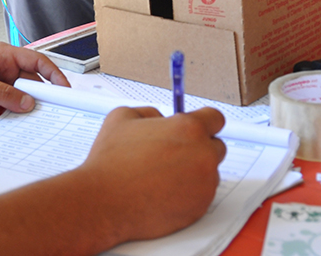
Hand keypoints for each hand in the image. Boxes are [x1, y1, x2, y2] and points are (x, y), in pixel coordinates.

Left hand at [0, 43, 69, 118]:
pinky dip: (23, 110)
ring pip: (27, 92)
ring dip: (34, 103)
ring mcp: (3, 81)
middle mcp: (5, 66)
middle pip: (35, 78)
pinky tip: (27, 119)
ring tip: (44, 116)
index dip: (53, 73)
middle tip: (58, 108)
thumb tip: (29, 102)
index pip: (36, 61)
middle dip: (46, 92)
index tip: (64, 88)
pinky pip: (17, 102)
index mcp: (3, 54)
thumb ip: (5, 93)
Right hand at [78, 107, 226, 241]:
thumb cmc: (111, 161)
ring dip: (194, 172)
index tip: (196, 127)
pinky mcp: (199, 208)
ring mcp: (204, 184)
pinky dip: (188, 194)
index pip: (215, 119)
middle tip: (174, 154)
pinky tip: (164, 191)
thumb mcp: (123, 117)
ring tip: (163, 176)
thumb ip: (150, 112)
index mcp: (189, 129)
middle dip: (199, 148)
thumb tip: (162, 118)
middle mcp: (203, 155)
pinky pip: (201, 196)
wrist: (103, 202)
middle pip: (216, 147)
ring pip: (209, 173)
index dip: (203, 122)